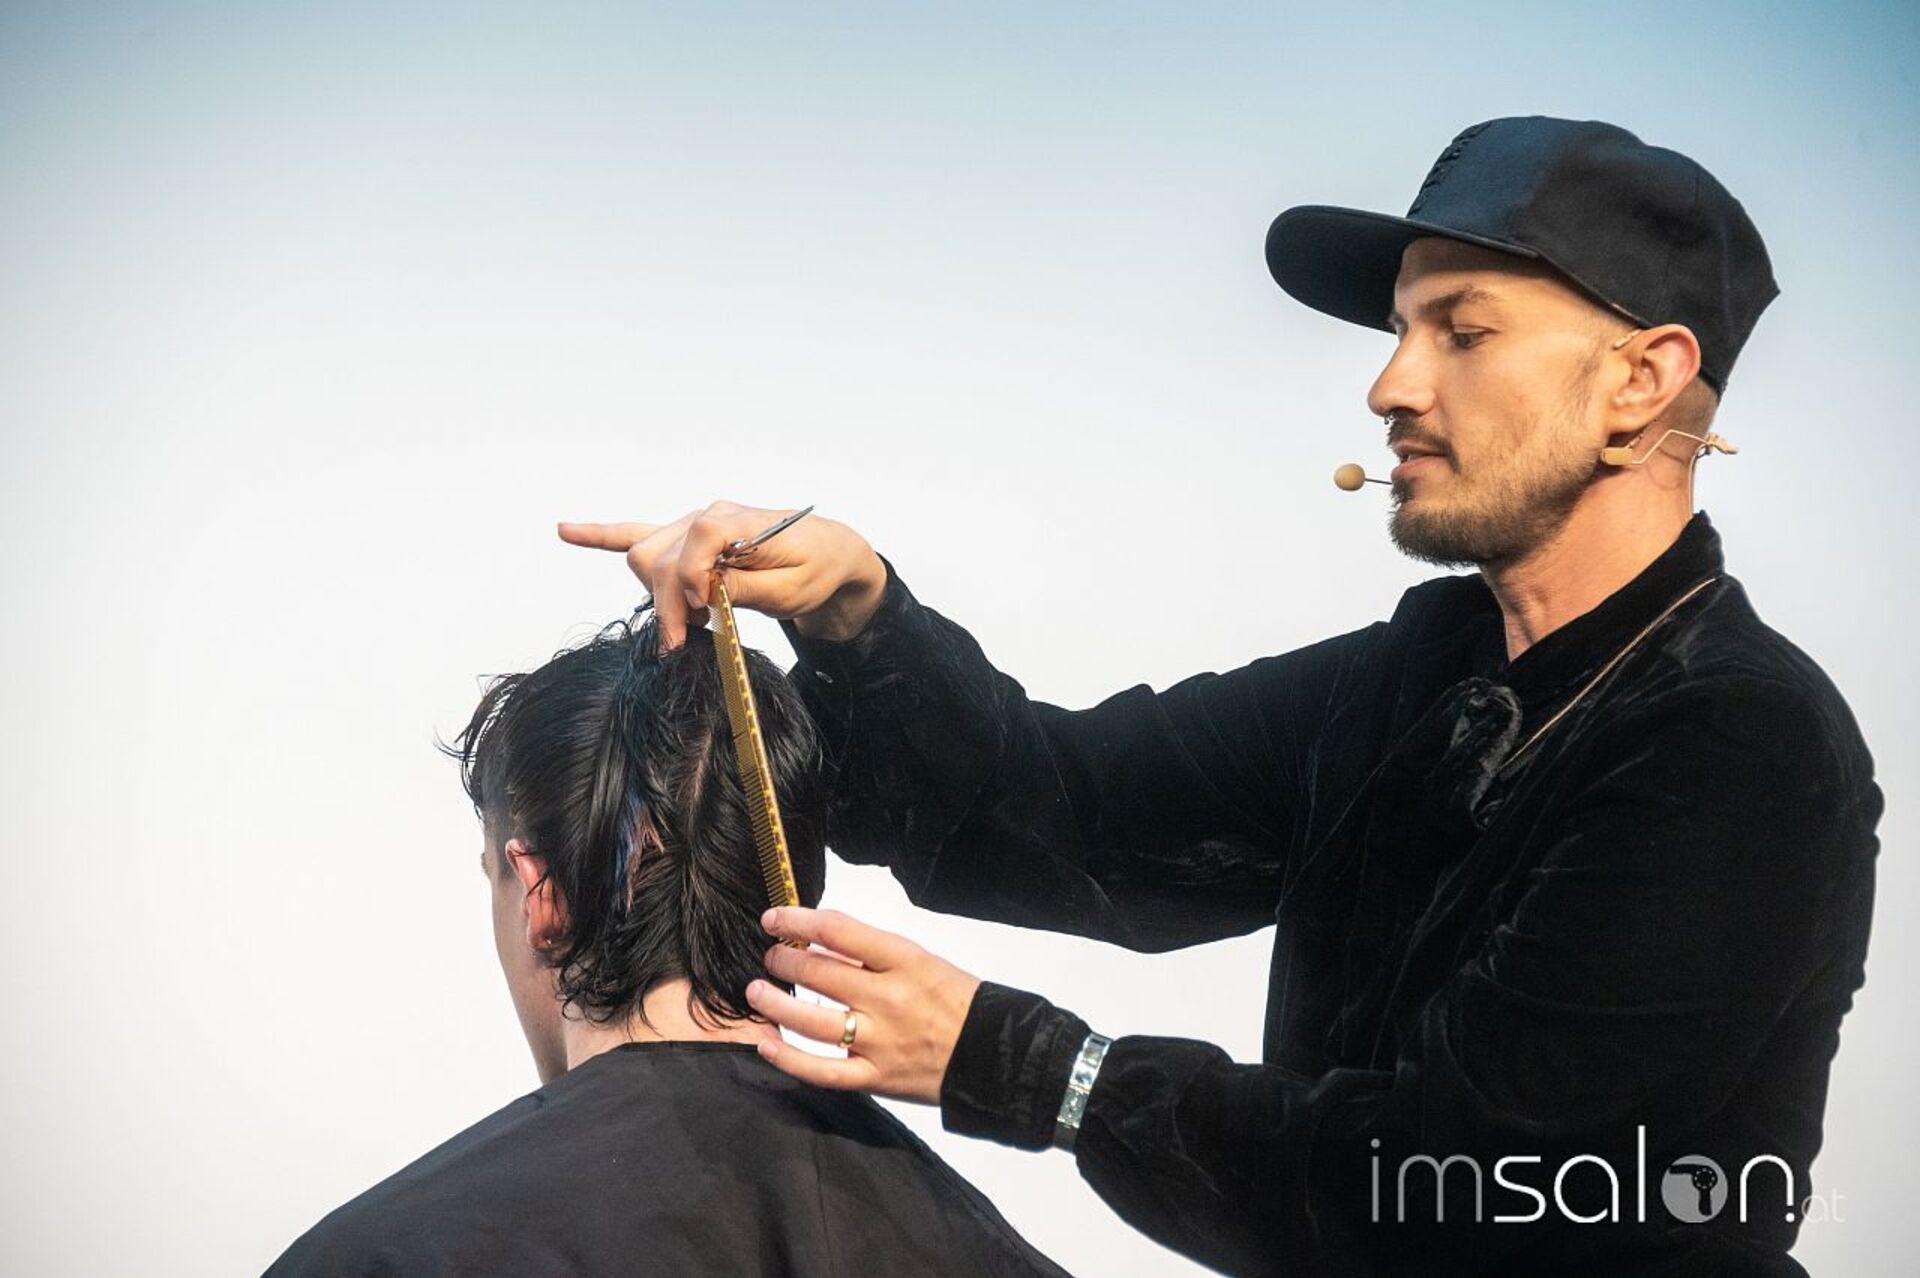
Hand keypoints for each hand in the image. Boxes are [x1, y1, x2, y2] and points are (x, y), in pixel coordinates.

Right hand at [557, 500, 886, 649]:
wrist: (829, 554)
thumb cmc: (815, 570)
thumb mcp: (792, 590)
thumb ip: (745, 591)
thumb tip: (705, 595)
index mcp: (734, 521)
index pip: (687, 551)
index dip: (687, 590)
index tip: (701, 620)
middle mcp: (707, 516)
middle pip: (655, 557)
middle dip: (665, 603)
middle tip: (687, 639)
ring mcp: (693, 525)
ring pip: (644, 555)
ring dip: (655, 592)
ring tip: (688, 619)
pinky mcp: (686, 539)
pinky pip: (636, 532)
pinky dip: (601, 533)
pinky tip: (565, 530)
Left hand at [746, 907, 981, 1104]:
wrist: (999, 1056)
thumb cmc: (962, 1003)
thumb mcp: (926, 962)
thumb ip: (876, 956)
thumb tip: (823, 944)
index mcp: (905, 961)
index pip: (837, 932)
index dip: (797, 921)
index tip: (774, 919)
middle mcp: (889, 999)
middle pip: (818, 973)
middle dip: (783, 959)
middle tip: (770, 956)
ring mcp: (879, 1041)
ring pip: (810, 1021)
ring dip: (774, 1003)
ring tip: (756, 991)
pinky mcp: (875, 1078)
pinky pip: (821, 1071)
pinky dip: (787, 1057)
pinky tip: (764, 1042)